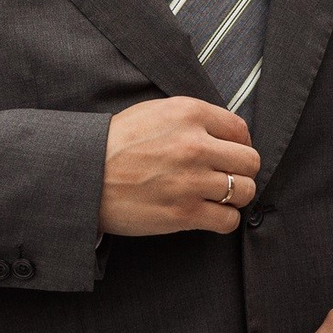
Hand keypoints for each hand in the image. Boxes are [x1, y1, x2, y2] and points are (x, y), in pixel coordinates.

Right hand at [98, 97, 259, 237]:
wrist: (82, 175)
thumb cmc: (114, 144)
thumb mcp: (155, 113)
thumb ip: (194, 119)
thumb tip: (228, 134)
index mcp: (190, 114)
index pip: (240, 130)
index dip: (239, 144)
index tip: (230, 154)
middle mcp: (195, 145)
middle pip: (250, 161)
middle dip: (241, 170)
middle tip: (225, 177)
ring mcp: (191, 180)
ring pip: (245, 191)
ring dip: (235, 196)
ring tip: (216, 196)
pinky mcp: (183, 212)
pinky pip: (228, 220)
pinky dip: (224, 220)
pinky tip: (210, 215)